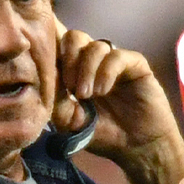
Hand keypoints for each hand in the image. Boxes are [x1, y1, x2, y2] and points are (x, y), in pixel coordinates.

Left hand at [53, 24, 179, 158]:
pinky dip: (105, 72)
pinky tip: (102, 91)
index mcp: (75, 70)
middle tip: (70, 87)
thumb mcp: (71, 122)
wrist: (137, 146)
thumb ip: (57, 101)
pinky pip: (116, 56)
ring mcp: (114, 61)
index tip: (45, 65)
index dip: (50, 46)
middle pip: (74, 37)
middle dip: (67, 58)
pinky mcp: (136, 64)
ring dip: (86, 70)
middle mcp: (94, 61)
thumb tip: (47, 79)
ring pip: (95, 46)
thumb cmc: (103, 133)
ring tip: (86, 95)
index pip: (58, 45)